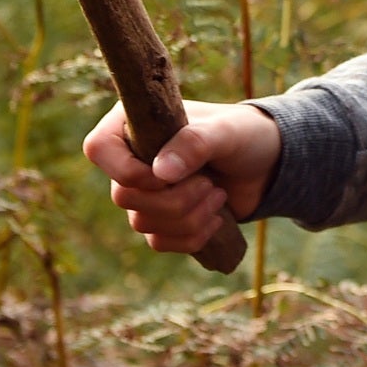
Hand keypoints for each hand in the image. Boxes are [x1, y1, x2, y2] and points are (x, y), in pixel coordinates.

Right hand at [81, 99, 281, 254]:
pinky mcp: (161, 220)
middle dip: (173, 199)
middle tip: (209, 183)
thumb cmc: (244, 135)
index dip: (128, 171)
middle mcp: (131, 159)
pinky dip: (191, 236)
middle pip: (123, 196)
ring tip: (218, 195)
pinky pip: (159, 242)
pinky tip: (216, 218)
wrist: (268, 165)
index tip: (169, 174)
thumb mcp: (226, 132)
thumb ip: (195, 143)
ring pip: (142, 223)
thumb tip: (159, 174)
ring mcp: (145, 192)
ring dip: (189, 216)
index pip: (98, 149)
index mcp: (133, 124)